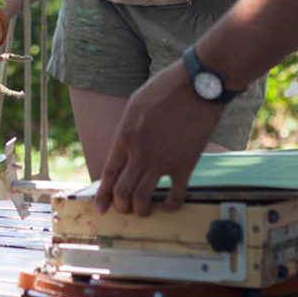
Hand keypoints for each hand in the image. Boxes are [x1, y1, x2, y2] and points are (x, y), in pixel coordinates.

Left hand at [94, 60, 219, 215]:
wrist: (198, 86)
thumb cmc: (166, 88)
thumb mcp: (136, 104)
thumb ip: (128, 129)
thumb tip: (125, 148)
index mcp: (125, 136)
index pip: (108, 174)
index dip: (102, 195)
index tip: (100, 208)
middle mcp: (139, 153)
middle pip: (122, 191)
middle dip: (120, 205)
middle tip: (124, 209)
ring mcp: (162, 161)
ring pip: (143, 198)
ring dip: (140, 210)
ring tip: (143, 210)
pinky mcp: (184, 165)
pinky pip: (174, 196)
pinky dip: (170, 206)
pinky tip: (168, 205)